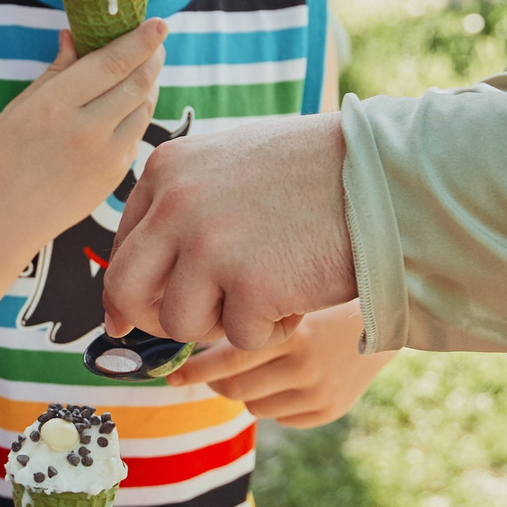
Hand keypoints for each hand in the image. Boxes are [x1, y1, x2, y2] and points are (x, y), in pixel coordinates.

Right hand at [0, 23, 165, 249]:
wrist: (3, 218)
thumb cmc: (5, 156)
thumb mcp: (21, 107)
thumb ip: (56, 71)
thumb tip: (74, 35)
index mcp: (56, 105)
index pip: (112, 63)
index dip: (140, 40)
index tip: (159, 23)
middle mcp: (86, 130)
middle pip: (137, 83)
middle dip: (152, 57)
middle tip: (157, 41)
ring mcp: (105, 156)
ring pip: (143, 108)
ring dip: (149, 85)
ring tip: (143, 69)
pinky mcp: (115, 176)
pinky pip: (137, 135)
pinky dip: (137, 114)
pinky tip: (128, 105)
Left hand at [104, 112, 353, 349]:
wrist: (383, 177)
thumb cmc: (315, 174)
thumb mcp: (230, 167)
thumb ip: (182, 210)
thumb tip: (129, 291)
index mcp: (167, 169)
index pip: (123, 247)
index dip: (133, 289)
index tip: (137, 315)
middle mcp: (176, 203)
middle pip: (127, 291)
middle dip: (154, 320)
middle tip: (192, 324)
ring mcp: (210, 244)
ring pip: (180, 323)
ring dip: (223, 323)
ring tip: (267, 295)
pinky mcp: (249, 285)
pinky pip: (238, 339)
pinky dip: (269, 330)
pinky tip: (297, 297)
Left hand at [168, 303, 391, 426]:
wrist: (387, 309)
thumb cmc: (321, 291)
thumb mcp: (287, 291)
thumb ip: (246, 308)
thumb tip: (189, 330)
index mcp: (291, 332)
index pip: (225, 361)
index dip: (192, 370)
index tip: (170, 372)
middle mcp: (306, 368)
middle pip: (231, 389)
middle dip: (210, 379)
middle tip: (202, 368)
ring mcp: (318, 393)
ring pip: (251, 404)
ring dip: (243, 387)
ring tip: (258, 362)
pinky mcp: (329, 410)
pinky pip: (278, 416)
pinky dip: (272, 398)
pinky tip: (286, 374)